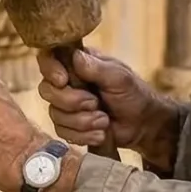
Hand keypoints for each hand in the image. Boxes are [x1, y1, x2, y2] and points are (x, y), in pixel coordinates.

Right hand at [38, 48, 180, 168]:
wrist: (143, 125)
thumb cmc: (134, 95)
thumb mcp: (119, 77)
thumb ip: (96, 68)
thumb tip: (74, 56)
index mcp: (78, 63)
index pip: (49, 59)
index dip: (50, 70)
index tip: (63, 80)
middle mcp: (68, 83)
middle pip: (47, 90)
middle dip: (72, 102)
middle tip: (95, 104)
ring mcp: (67, 105)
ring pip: (55, 114)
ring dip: (82, 121)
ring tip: (104, 121)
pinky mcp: (70, 126)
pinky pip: (63, 132)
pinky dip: (83, 135)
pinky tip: (101, 132)